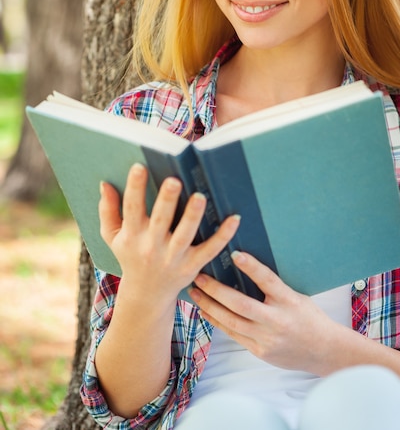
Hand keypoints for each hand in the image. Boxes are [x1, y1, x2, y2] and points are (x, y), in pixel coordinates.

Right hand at [98, 163, 239, 305]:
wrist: (146, 295)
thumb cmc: (130, 256)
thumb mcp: (112, 237)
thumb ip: (107, 210)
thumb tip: (104, 183)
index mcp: (132, 235)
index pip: (132, 209)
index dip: (135, 188)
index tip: (140, 166)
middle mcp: (152, 246)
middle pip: (161, 221)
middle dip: (167, 201)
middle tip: (174, 180)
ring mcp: (174, 257)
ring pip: (185, 235)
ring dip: (193, 216)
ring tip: (200, 197)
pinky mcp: (193, 266)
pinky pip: (210, 249)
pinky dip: (223, 235)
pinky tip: (234, 218)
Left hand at [189, 250, 344, 375]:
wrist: (324, 351)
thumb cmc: (309, 318)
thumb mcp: (296, 296)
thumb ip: (273, 286)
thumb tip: (244, 266)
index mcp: (289, 301)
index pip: (268, 280)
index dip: (251, 266)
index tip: (234, 253)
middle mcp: (277, 321)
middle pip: (241, 304)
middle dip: (215, 290)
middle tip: (199, 276)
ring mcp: (267, 339)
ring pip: (231, 321)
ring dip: (209, 306)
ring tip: (194, 292)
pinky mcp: (260, 351)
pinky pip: (233, 334)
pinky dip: (217, 321)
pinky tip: (205, 311)